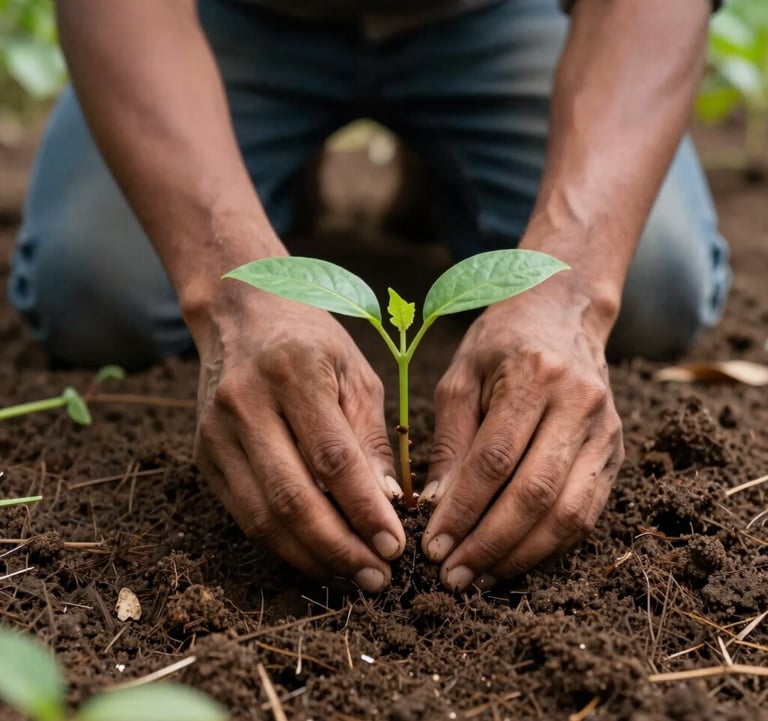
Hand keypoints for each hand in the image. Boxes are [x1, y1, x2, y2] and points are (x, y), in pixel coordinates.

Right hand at [191, 292, 404, 591]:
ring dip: (311, 557)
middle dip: (339, 548)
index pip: (332, 458)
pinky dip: (282, 544)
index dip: (365, 510)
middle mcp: (246, 402)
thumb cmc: (311, 342)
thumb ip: (370, 438)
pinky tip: (316, 556)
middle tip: (378, 578)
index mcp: (293, 372)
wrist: (240, 315)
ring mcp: (216, 431)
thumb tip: (386, 505)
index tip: (395, 547)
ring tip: (352, 577)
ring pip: (262, 517)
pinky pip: (243, 514)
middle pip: (292, 498)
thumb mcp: (355, 373)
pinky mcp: (204, 455)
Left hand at [421, 279, 623, 590]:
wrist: (564, 314)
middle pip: (535, 493)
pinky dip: (549, 545)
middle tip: (452, 576)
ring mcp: (605, 431)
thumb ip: (449, 442)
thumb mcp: (461, 378)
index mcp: (535, 375)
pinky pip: (587, 512)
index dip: (462, 509)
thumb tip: (436, 507)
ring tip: (479, 578)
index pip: (495, 460)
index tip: (432, 545)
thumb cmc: (501, 344)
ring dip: (520, 555)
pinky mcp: (615, 453)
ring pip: (568, 513)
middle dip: (489, 544)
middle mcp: (580, 403)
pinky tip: (514, 559)